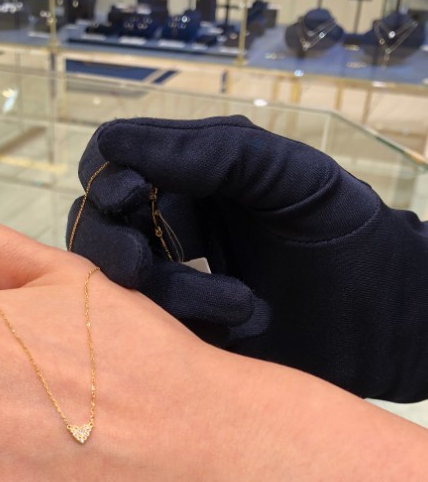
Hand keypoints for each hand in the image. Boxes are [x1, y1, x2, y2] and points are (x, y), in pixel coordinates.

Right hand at [68, 116, 427, 401]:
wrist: (388, 322)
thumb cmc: (347, 235)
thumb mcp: (290, 176)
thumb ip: (214, 151)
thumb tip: (114, 143)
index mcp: (189, 179)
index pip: (112, 166)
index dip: (106, 179)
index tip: (129, 199)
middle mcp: (170, 229)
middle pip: (94, 229)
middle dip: (110, 246)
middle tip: (140, 267)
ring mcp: (171, 287)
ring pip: (116, 286)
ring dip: (168, 294)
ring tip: (239, 304)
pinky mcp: (180, 338)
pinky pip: (146, 332)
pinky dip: (184, 327)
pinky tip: (239, 328)